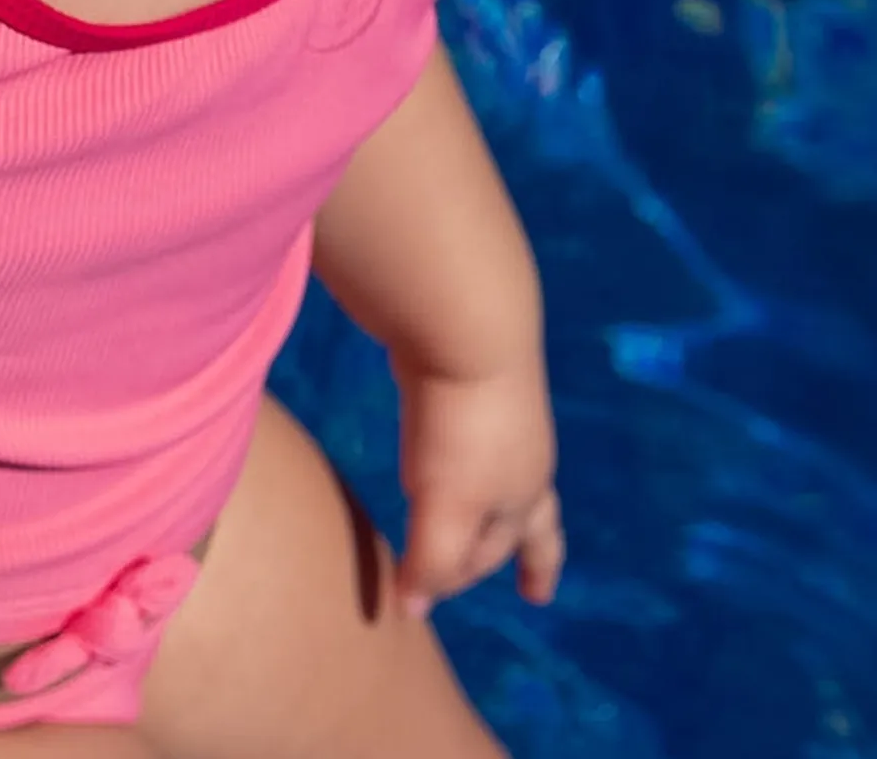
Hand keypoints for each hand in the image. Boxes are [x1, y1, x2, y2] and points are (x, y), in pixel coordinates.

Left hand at [391, 349, 563, 618]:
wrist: (470, 329)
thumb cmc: (463, 428)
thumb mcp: (448, 505)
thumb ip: (433, 560)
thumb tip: (411, 612)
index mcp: (524, 498)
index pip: (492, 554)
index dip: (457, 575)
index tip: (432, 595)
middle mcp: (524, 463)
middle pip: (520, 523)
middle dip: (516, 555)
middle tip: (529, 586)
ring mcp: (505, 421)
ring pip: (508, 478)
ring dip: (503, 509)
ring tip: (500, 522)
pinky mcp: (474, 386)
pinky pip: (473, 433)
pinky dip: (465, 454)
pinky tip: (450, 443)